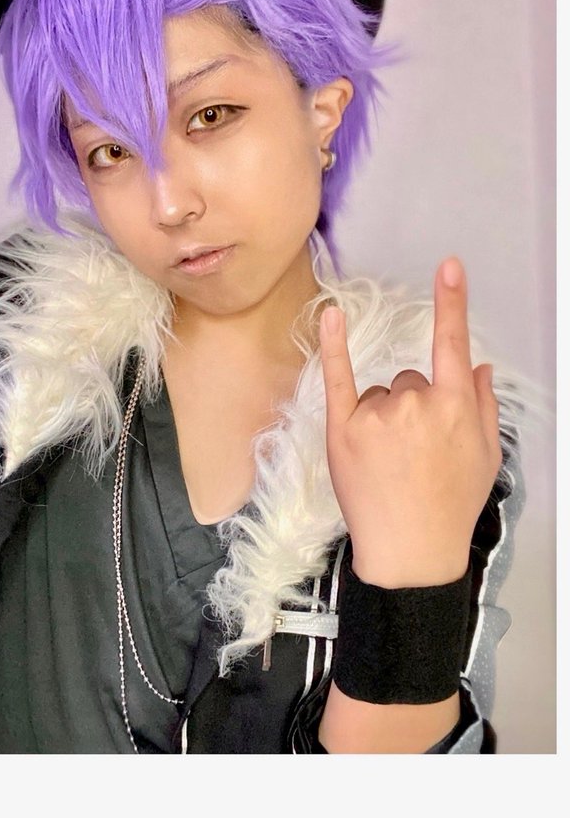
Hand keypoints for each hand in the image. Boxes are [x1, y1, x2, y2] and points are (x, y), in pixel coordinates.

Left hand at [319, 256, 501, 586]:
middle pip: (411, 380)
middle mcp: (414, 404)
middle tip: (415, 453)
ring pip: (380, 394)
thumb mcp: (485, 457)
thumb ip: (481, 405)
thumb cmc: (450, 507)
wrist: (410, 552)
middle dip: (414, 407)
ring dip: (384, 417)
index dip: (452, 302)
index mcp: (454, 407)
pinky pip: (337, 377)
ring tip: (391, 463)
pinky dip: (333, 345)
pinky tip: (332, 317)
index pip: (452, 343)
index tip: (448, 266)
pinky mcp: (343, 430)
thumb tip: (477, 366)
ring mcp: (376, 415)